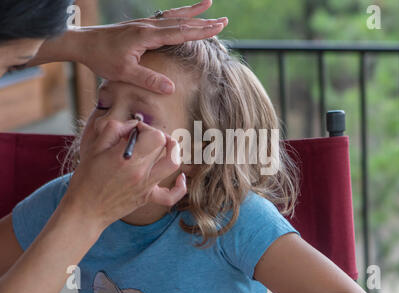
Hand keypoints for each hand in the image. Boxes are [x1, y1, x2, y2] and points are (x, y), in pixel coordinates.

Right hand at [63, 118, 186, 230]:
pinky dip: (180, 187)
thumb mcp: (94, 147)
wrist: (84, 210)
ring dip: (174, 152)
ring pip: (173, 164)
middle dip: (157, 136)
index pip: (154, 135)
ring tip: (167, 146)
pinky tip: (181, 177)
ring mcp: (146, 186)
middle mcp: (140, 172)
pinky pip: (171, 195)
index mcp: (127, 158)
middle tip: (146, 137)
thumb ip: (114, 129)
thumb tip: (133, 125)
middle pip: (164, 145)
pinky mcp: (147, 198)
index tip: (135, 131)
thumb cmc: (86, 178)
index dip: (147, 128)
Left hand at [76, 0, 227, 93]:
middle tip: (224, 20)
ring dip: (193, 12)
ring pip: (174, 16)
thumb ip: (148, 79)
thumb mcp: (124, 72)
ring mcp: (144, 24)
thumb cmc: (102, 58)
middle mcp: (148, 26)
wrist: (83, 43)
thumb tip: (171, 87)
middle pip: (182, 21)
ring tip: (208, 4)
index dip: (201, 31)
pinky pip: (164, 17)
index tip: (218, 28)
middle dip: (204, 21)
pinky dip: (177, 14)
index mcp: (147, 36)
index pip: (180, 32)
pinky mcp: (140, 26)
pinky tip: (182, 14)